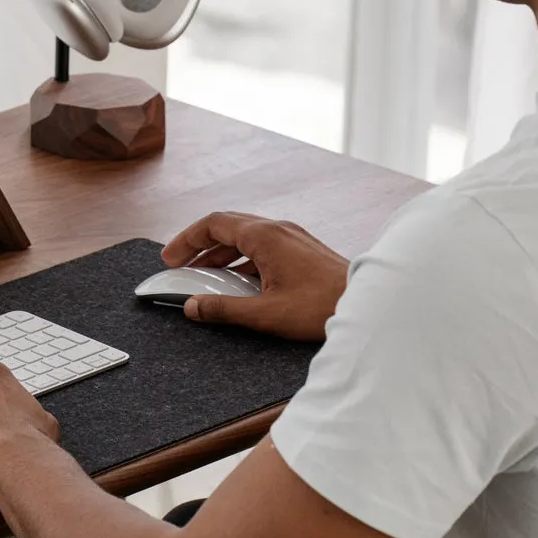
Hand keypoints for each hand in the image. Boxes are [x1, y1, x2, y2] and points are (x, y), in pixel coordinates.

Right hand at [161, 211, 348, 339]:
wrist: (367, 305)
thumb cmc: (322, 307)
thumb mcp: (265, 313)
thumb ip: (224, 309)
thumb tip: (193, 307)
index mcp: (265, 236)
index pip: (213, 224)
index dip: (187, 239)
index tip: (170, 258)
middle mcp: (278, 229)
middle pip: (227, 226)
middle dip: (199, 244)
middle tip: (180, 263)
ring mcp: (292, 237)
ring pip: (245, 235)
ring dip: (221, 253)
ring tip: (204, 274)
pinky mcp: (302, 249)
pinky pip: (263, 245)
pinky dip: (242, 258)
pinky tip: (239, 281)